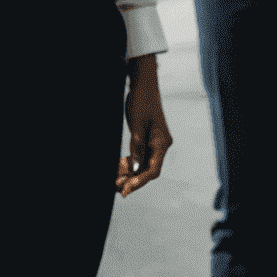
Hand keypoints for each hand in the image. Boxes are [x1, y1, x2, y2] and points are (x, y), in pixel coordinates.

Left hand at [118, 55, 171, 195]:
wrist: (144, 87)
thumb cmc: (141, 102)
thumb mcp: (137, 125)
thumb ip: (137, 146)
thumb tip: (135, 167)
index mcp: (162, 143)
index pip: (153, 169)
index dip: (139, 181)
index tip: (126, 189)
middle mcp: (160, 146)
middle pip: (148, 170)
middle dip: (133, 180)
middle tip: (117, 187)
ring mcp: (154, 145)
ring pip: (142, 166)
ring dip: (130, 174)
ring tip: (115, 180)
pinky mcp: (148, 142)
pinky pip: (139, 158)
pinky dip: (130, 164)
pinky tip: (119, 168)